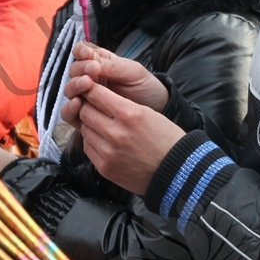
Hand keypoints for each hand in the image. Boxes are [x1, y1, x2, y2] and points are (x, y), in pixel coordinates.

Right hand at [59, 43, 168, 128]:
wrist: (156, 109)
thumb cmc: (145, 86)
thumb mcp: (132, 72)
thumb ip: (112, 67)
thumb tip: (91, 63)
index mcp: (99, 62)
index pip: (81, 52)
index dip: (81, 52)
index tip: (88, 55)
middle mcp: (88, 79)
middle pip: (72, 71)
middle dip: (79, 71)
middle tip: (91, 74)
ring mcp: (85, 97)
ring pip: (69, 91)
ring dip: (73, 87)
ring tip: (85, 86)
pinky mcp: (85, 117)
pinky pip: (69, 113)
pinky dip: (69, 108)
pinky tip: (77, 104)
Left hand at [72, 81, 186, 195]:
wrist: (175, 171)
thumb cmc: (165, 138)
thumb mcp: (148, 112)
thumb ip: (121, 104)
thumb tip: (97, 97)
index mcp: (129, 114)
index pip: (96, 94)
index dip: (91, 89)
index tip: (90, 88)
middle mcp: (116, 133)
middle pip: (85, 111)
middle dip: (87, 105)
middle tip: (93, 105)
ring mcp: (108, 152)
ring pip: (84, 129)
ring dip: (89, 123)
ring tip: (100, 123)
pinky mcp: (104, 167)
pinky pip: (88, 147)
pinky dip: (92, 140)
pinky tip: (103, 139)